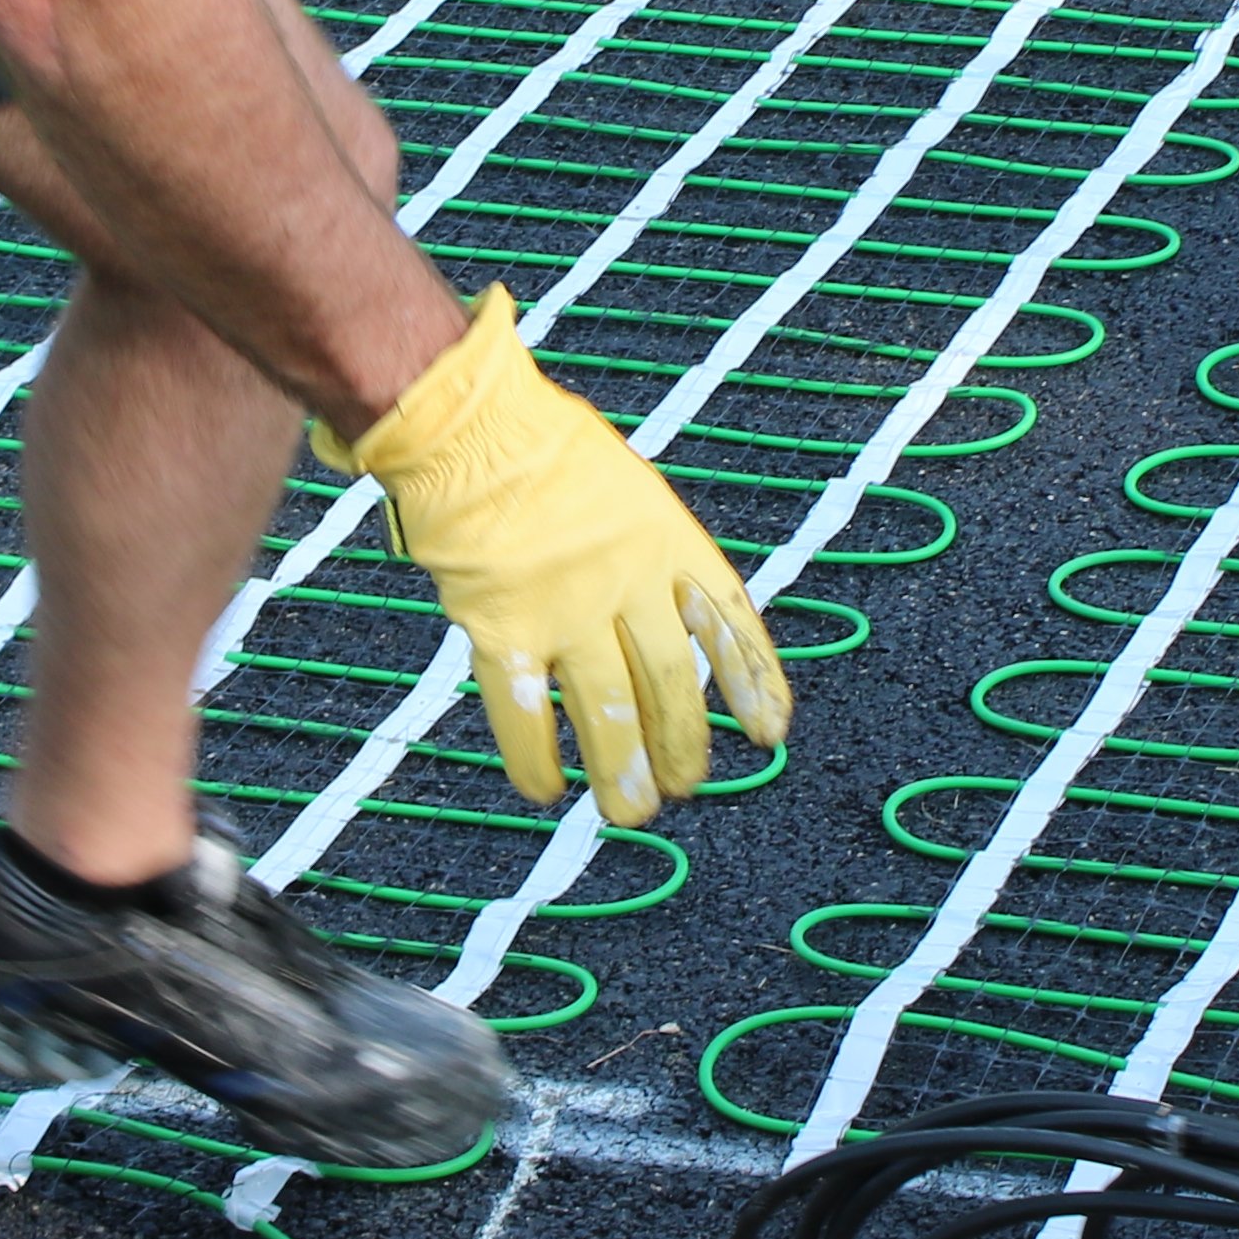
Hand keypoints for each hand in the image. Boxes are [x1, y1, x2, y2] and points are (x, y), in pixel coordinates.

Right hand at [323, 288, 788, 825]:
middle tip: (686, 787)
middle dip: (683, 742)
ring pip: (608, 709)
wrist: (468, 425)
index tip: (770, 733)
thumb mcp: (627, 486)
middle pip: (670, 680)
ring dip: (623, 768)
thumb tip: (671, 618)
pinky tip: (545, 788)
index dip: (751, 681)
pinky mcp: (503, 628)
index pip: (727, 622)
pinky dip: (536, 758)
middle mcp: (627, 579)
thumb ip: (651, 552)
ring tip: (630, 812)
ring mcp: (566, 607)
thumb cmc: (541, 447)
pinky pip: (526, 711)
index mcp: (667, 537)